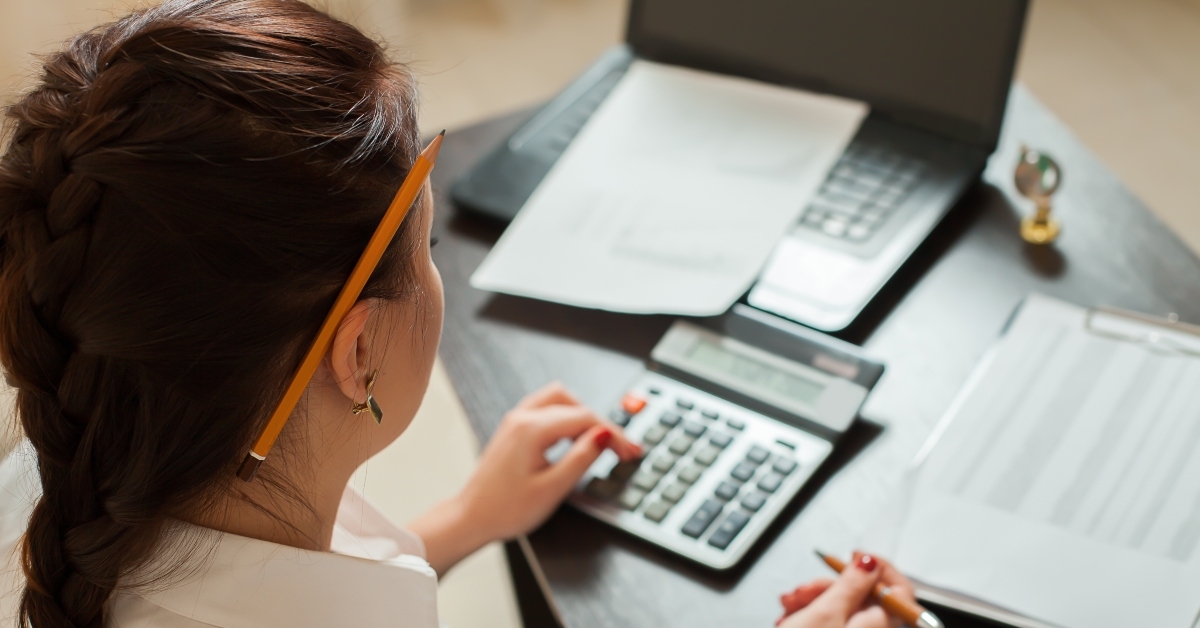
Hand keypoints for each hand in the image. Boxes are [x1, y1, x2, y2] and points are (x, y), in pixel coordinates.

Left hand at [461, 382, 640, 539]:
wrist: (472, 518)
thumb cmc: (505, 509)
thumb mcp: (552, 488)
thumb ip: (581, 458)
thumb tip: (604, 435)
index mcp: (531, 429)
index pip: (585, 418)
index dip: (614, 434)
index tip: (630, 451)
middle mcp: (521, 418)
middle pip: (574, 403)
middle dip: (601, 423)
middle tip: (619, 448)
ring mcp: (515, 421)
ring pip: (560, 399)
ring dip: (583, 416)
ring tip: (599, 442)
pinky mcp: (513, 429)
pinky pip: (546, 409)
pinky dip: (566, 418)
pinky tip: (574, 438)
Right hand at [777, 553, 915, 627]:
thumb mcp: (826, 611)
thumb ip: (852, 583)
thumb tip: (871, 562)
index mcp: (881, 625)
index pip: (899, 590)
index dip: (878, 568)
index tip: (853, 557)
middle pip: (865, 599)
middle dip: (831, 588)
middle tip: (805, 590)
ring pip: (844, 611)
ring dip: (814, 602)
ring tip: (789, 608)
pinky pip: (833, 625)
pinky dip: (812, 618)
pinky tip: (791, 620)